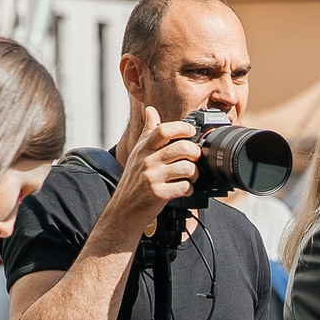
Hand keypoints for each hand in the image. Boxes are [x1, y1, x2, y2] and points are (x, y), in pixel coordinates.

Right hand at [103, 106, 200, 232]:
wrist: (123, 210)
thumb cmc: (133, 181)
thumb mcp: (137, 153)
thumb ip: (148, 132)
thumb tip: (150, 110)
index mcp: (144, 149)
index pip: (164, 130)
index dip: (182, 128)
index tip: (191, 132)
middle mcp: (147, 161)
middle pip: (183, 148)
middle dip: (195, 153)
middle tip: (195, 158)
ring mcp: (152, 177)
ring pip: (188, 168)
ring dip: (195, 174)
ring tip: (190, 176)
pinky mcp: (158, 194)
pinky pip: (185, 187)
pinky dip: (189, 189)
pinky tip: (184, 189)